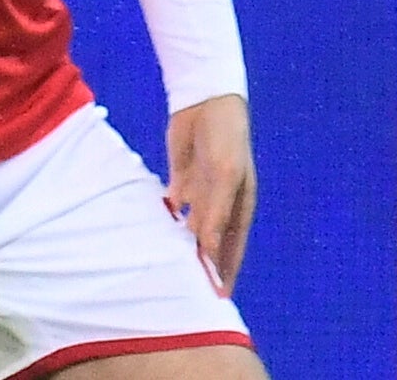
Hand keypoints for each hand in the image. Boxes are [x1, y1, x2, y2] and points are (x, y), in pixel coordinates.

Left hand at [166, 94, 255, 292]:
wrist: (205, 101)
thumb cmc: (226, 138)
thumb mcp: (226, 175)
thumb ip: (217, 211)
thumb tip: (208, 247)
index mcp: (240, 205)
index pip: (233, 246)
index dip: (226, 270)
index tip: (219, 295)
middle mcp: (222, 201)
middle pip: (212, 240)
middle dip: (203, 261)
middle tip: (189, 288)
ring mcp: (202, 189)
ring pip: (191, 224)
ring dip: (182, 241)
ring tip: (170, 266)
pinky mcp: (182, 176)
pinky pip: (174, 203)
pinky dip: (166, 217)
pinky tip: (155, 230)